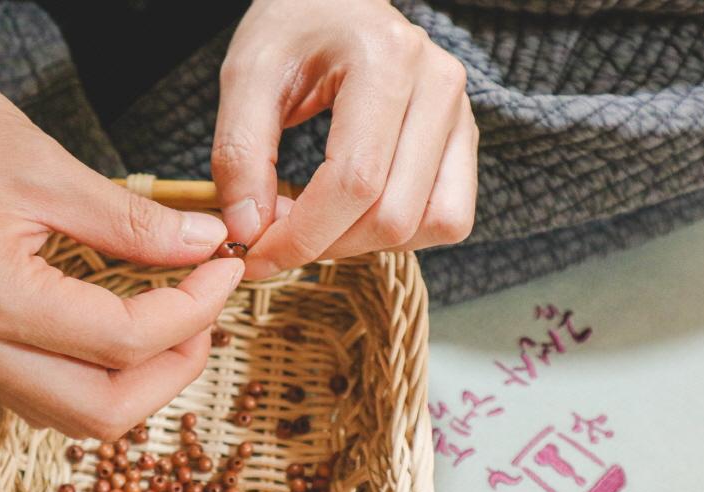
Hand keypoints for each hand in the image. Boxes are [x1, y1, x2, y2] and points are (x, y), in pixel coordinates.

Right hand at [0, 13, 242, 438]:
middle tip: (207, 309)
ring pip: (73, 415)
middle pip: (102, 409)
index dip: (192, 309)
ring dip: (138, 381)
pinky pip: (41, 394)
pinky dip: (96, 376)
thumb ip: (133, 220)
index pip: (121, 341)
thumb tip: (204, 245)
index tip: (224, 269)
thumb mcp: (45, 165)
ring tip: (175, 322)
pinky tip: (121, 333)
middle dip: (175, 365)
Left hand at [212, 0, 477, 278]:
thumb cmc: (292, 29)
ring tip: (314, 222)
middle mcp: (439, 87)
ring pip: (427, 226)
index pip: (354, 181)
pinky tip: (355, 215)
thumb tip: (250, 231)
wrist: (333, 0)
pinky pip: (449, 218)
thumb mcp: (246, 76)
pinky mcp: (464, 139)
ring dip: (362, 245)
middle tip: (275, 236)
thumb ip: (240, 153)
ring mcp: (461, 114)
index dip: (301, 235)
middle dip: (324, 245)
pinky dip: (399, 236)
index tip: (254, 253)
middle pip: (392, 215)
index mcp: (387, 60)